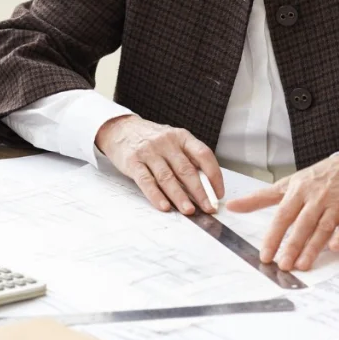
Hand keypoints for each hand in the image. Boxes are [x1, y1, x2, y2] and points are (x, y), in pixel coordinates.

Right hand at [95, 115, 223, 214]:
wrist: (121, 129)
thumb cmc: (152, 139)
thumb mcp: (173, 141)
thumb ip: (187, 158)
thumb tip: (205, 186)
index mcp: (182, 136)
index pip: (204, 155)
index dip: (214, 175)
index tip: (218, 193)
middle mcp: (167, 142)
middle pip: (186, 169)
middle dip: (200, 191)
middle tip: (208, 207)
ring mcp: (149, 151)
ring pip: (167, 177)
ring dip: (179, 197)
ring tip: (189, 211)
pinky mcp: (133, 162)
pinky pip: (146, 181)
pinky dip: (156, 195)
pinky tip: (164, 206)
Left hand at [226, 154, 338, 271]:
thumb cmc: (318, 177)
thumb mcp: (289, 183)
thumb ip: (260, 198)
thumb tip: (231, 206)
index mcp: (299, 190)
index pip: (283, 215)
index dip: (274, 236)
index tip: (266, 255)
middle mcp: (317, 197)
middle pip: (302, 224)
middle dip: (293, 245)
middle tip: (283, 265)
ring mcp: (336, 203)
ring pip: (323, 227)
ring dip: (314, 247)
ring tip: (302, 265)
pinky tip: (335, 247)